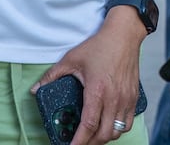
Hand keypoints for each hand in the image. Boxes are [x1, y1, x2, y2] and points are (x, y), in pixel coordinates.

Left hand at [30, 17, 144, 143]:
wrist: (124, 35)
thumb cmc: (101, 46)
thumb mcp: (71, 59)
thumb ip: (52, 75)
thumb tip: (36, 89)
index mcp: (97, 91)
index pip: (88, 125)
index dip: (79, 141)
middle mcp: (114, 98)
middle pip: (104, 134)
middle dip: (90, 143)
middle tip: (80, 142)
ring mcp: (125, 99)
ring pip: (117, 131)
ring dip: (104, 137)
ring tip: (93, 135)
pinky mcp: (133, 96)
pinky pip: (128, 122)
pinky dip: (118, 129)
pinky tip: (109, 124)